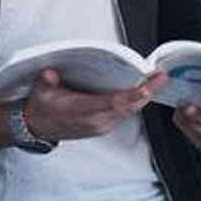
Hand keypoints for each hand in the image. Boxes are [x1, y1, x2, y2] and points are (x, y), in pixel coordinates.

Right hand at [23, 69, 168, 140]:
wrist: (38, 127)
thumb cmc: (42, 107)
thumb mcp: (40, 92)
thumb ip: (47, 82)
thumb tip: (51, 74)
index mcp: (81, 112)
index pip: (112, 104)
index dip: (131, 95)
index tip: (146, 85)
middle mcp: (95, 121)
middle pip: (128, 108)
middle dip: (147, 92)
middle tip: (162, 77)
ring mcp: (101, 125)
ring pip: (129, 112)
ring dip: (144, 97)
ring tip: (158, 80)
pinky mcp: (104, 125)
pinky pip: (125, 114)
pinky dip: (136, 101)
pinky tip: (144, 90)